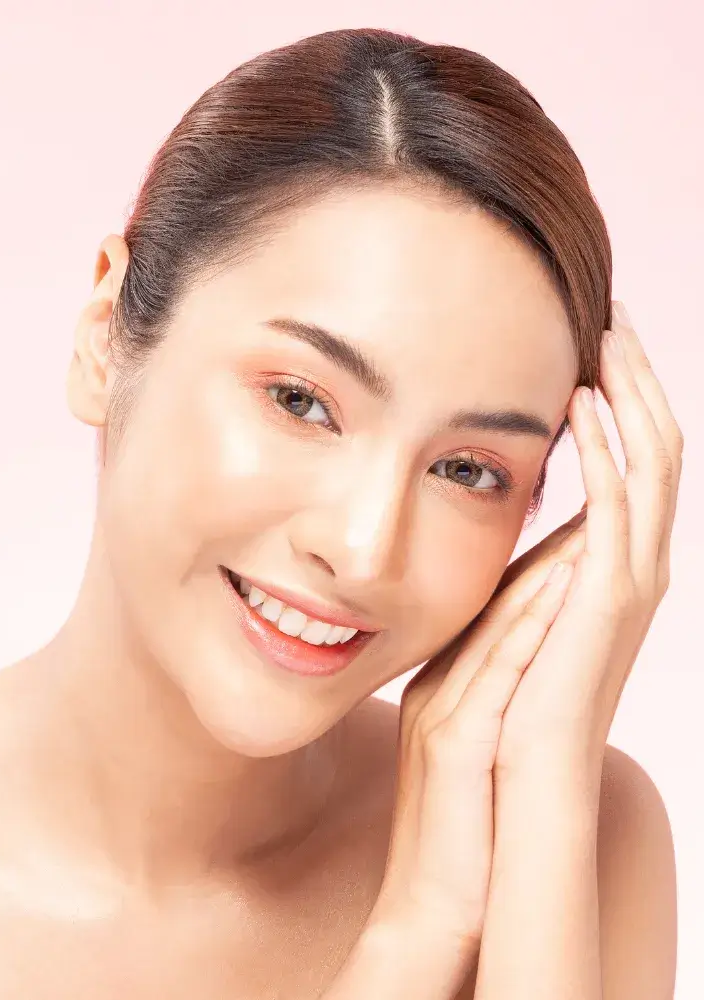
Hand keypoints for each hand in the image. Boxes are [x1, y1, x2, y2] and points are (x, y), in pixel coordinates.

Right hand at [358, 513, 586, 995]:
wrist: (433, 903)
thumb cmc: (463, 830)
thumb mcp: (474, 748)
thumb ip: (491, 695)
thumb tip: (531, 654)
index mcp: (447, 683)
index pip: (497, 609)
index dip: (538, 556)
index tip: (581, 508)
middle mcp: (440, 685)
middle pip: (495, 603)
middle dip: (546, 543)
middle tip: (584, 493)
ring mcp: (441, 710)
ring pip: (497, 627)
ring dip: (545, 572)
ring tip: (589, 521)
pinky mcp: (452, 743)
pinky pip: (496, 676)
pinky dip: (528, 630)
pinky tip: (560, 592)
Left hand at [494, 302, 682, 774]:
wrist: (515, 759)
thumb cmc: (498, 683)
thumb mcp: (509, 597)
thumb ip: (519, 554)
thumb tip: (491, 507)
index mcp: (611, 558)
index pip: (631, 457)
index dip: (619, 397)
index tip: (590, 342)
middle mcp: (636, 559)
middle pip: (656, 444)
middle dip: (637, 378)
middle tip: (613, 316)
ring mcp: (633, 576)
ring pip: (653, 462)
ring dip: (633, 395)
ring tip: (607, 336)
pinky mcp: (613, 594)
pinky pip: (621, 504)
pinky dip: (606, 450)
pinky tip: (582, 403)